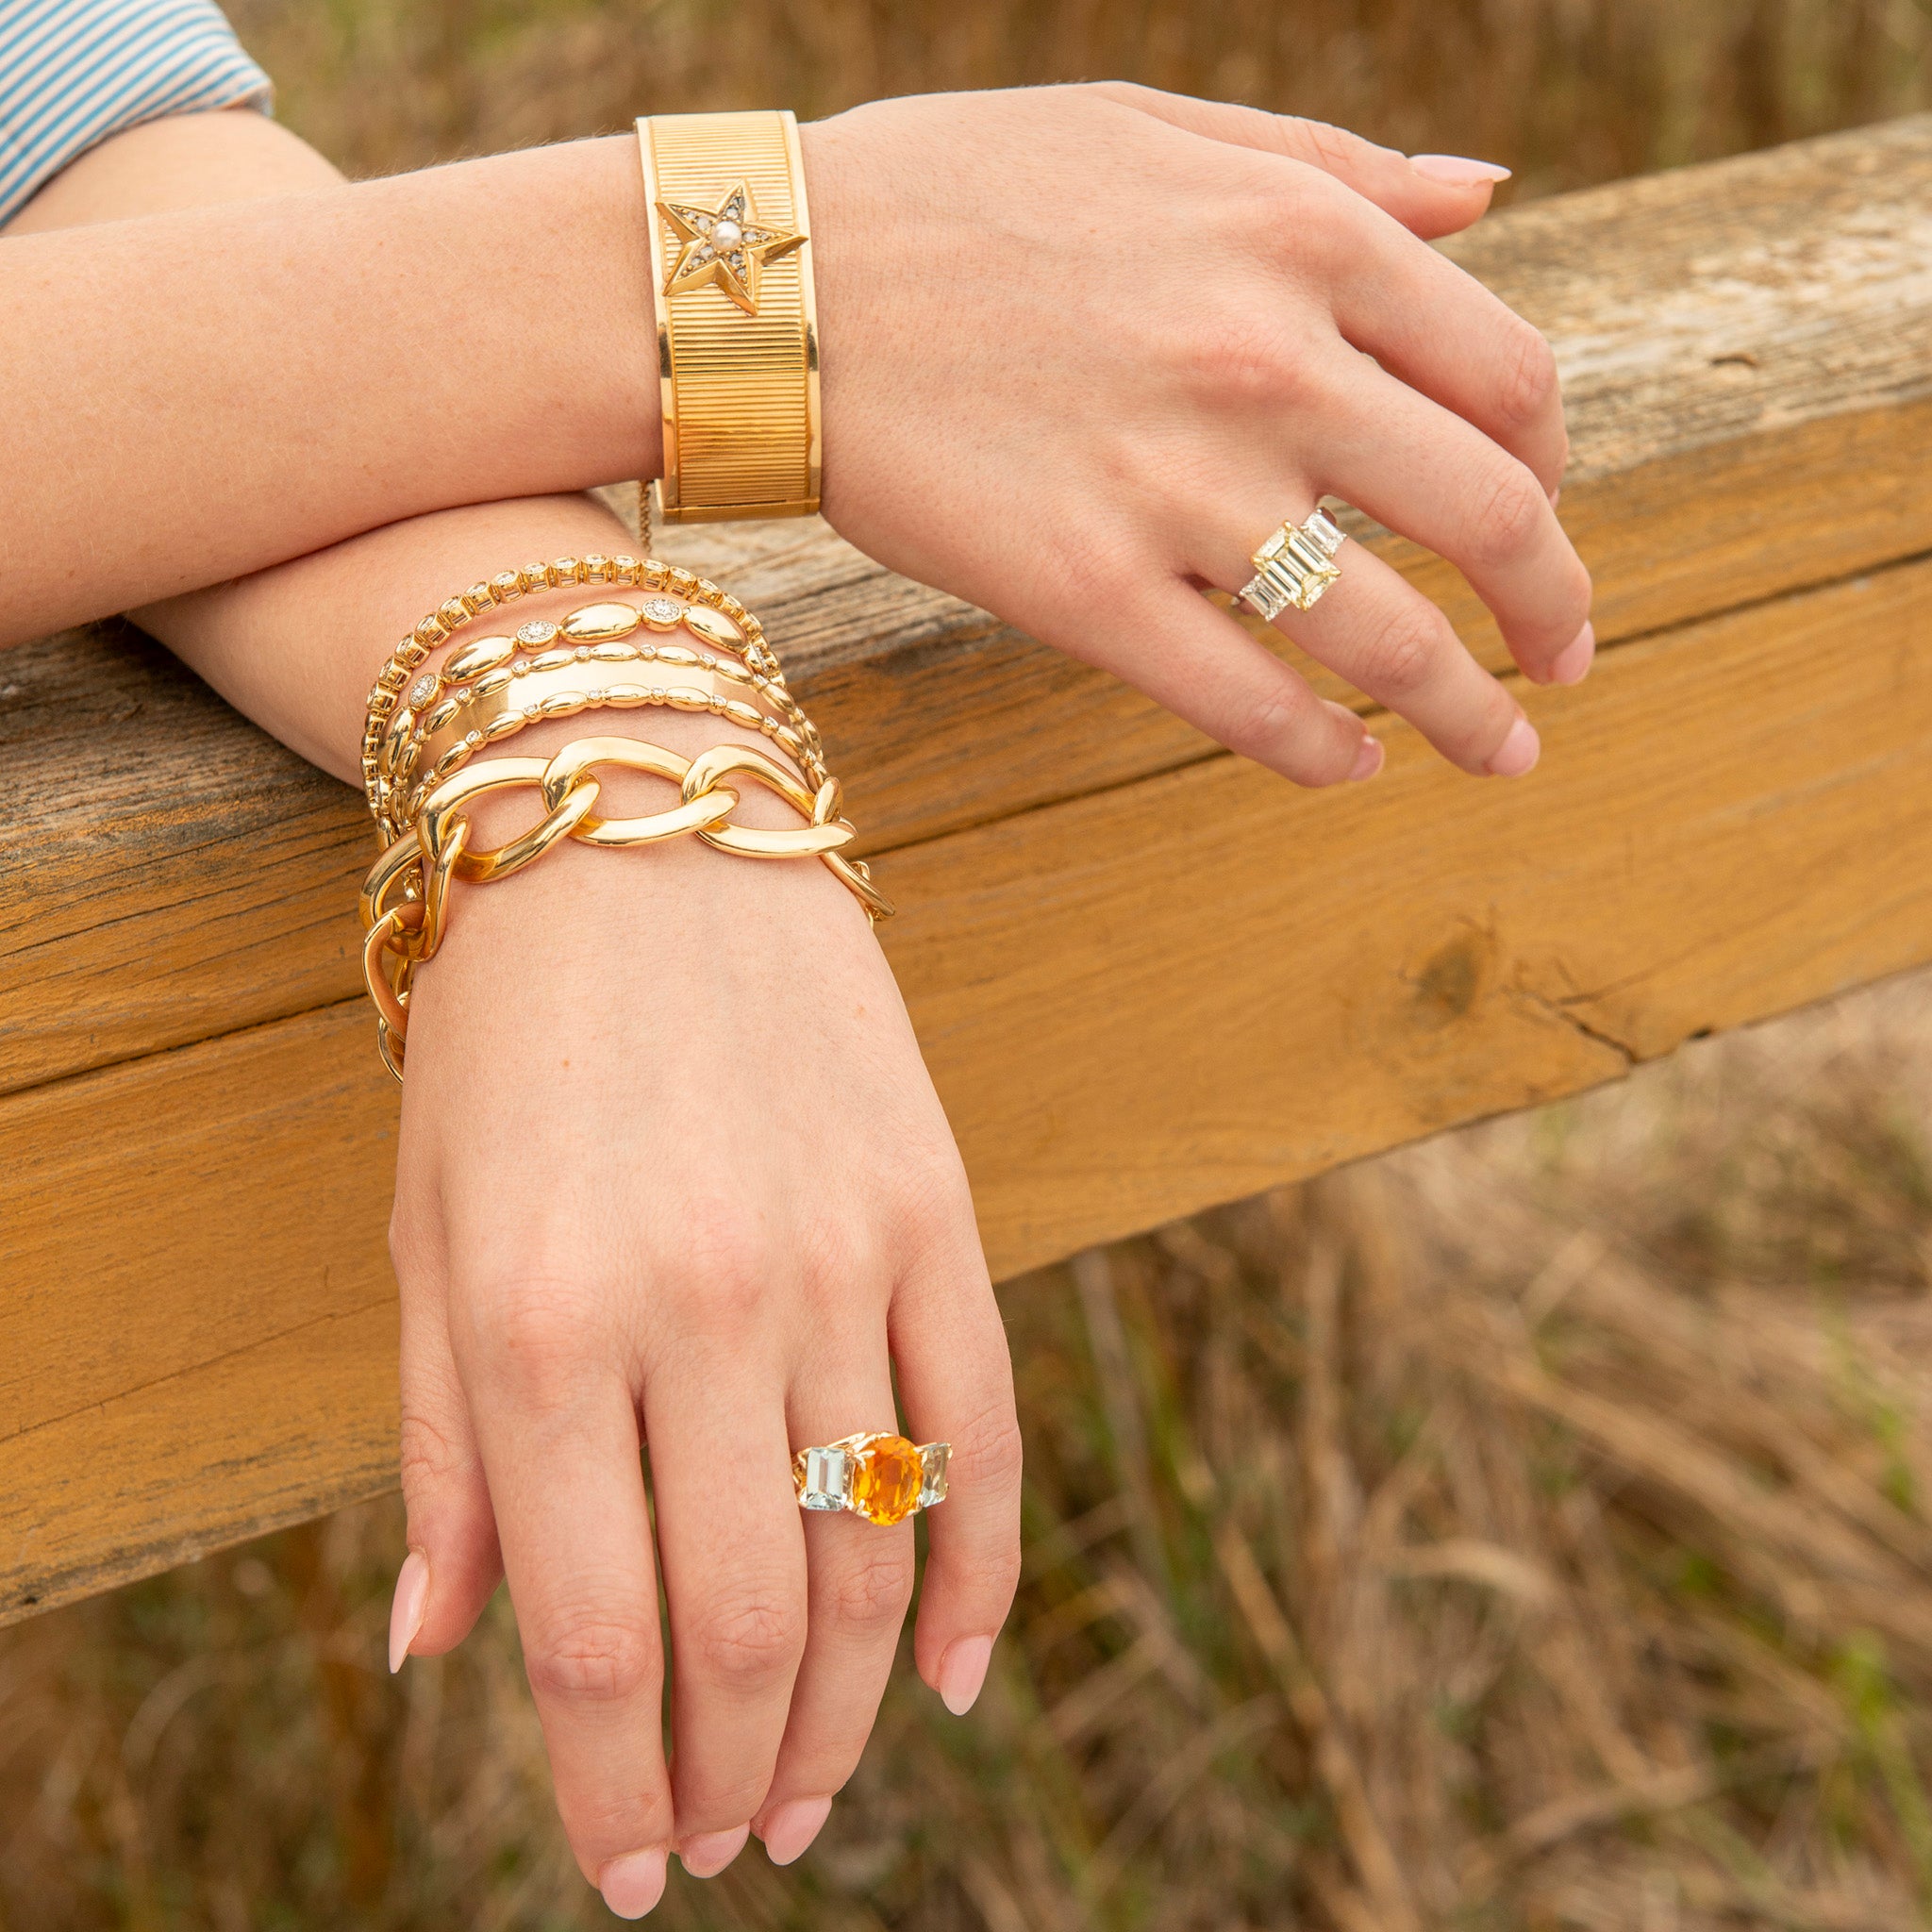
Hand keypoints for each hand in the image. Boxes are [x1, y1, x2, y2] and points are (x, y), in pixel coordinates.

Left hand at [382, 703, 1021, 1912]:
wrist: (639, 829)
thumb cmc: (505, 1043)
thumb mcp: (428, 1239)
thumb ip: (446, 1454)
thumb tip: (447, 1655)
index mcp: (542, 1328)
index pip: (591, 1636)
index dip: (611, 1786)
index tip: (629, 1867)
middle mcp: (703, 1311)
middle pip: (749, 1623)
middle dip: (738, 1770)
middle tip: (732, 1840)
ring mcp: (840, 1259)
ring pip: (873, 1549)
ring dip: (853, 1706)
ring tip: (820, 1787)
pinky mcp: (933, 1212)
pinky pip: (985, 1432)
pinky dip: (984, 1573)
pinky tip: (962, 1672)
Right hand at [805, 83, 1592, 785]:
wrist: (764, 287)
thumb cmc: (954, 196)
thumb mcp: (1158, 127)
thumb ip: (1338, 166)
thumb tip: (1491, 201)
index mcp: (1306, 236)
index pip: (1511, 379)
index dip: (1556, 468)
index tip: (1542, 520)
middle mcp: (1270, 361)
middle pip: (1490, 518)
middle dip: (1555, 608)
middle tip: (1568, 661)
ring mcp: (1180, 487)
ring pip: (1389, 639)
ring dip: (1471, 714)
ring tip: (1502, 752)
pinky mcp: (1085, 595)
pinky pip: (1247, 703)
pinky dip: (1321, 754)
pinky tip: (1348, 768)